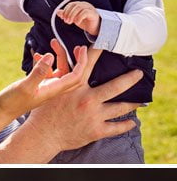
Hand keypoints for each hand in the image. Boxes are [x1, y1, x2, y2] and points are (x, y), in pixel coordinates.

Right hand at [0, 40, 94, 141]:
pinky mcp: (37, 86)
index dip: (81, 62)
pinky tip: (37, 55)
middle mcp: (52, 89)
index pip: (76, 76)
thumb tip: (50, 56)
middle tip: (75, 46)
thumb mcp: (24, 87)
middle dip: (75, 58)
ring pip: (59, 70)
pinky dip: (45, 62)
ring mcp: (45, 88)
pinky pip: (46, 72)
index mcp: (53, 90)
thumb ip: (38, 72)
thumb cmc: (11, 103)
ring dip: (58, 56)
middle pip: (72, 73)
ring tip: (52, 43)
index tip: (81, 49)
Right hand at [15, 51, 141, 154]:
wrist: (41, 137)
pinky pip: (116, 128)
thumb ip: (55, 71)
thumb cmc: (43, 113)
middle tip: (139, 74)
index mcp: (76, 88)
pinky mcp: (95, 131)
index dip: (100, 51)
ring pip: (120, 107)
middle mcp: (88, 100)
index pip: (89, 63)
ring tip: (139, 100)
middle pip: (117, 86)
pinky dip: (125, 125)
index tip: (111, 43)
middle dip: (130, 79)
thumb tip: (49, 53)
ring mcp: (93, 116)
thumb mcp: (48, 90)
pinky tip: (132, 123)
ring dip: (132, 103)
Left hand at [57, 0, 100, 35]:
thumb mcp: (73, 18)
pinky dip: (79, 17)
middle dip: (68, 13)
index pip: (71, 4)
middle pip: (74, 5)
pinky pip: (85, 12)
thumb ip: (66, 15)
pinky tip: (77, 22)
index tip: (63, 18)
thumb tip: (58, 11)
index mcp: (80, 5)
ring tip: (70, 22)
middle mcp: (85, 5)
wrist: (93, 28)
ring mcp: (90, 8)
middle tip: (66, 21)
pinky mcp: (93, 13)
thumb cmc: (84, 22)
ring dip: (72, 15)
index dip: (65, 11)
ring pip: (79, 7)